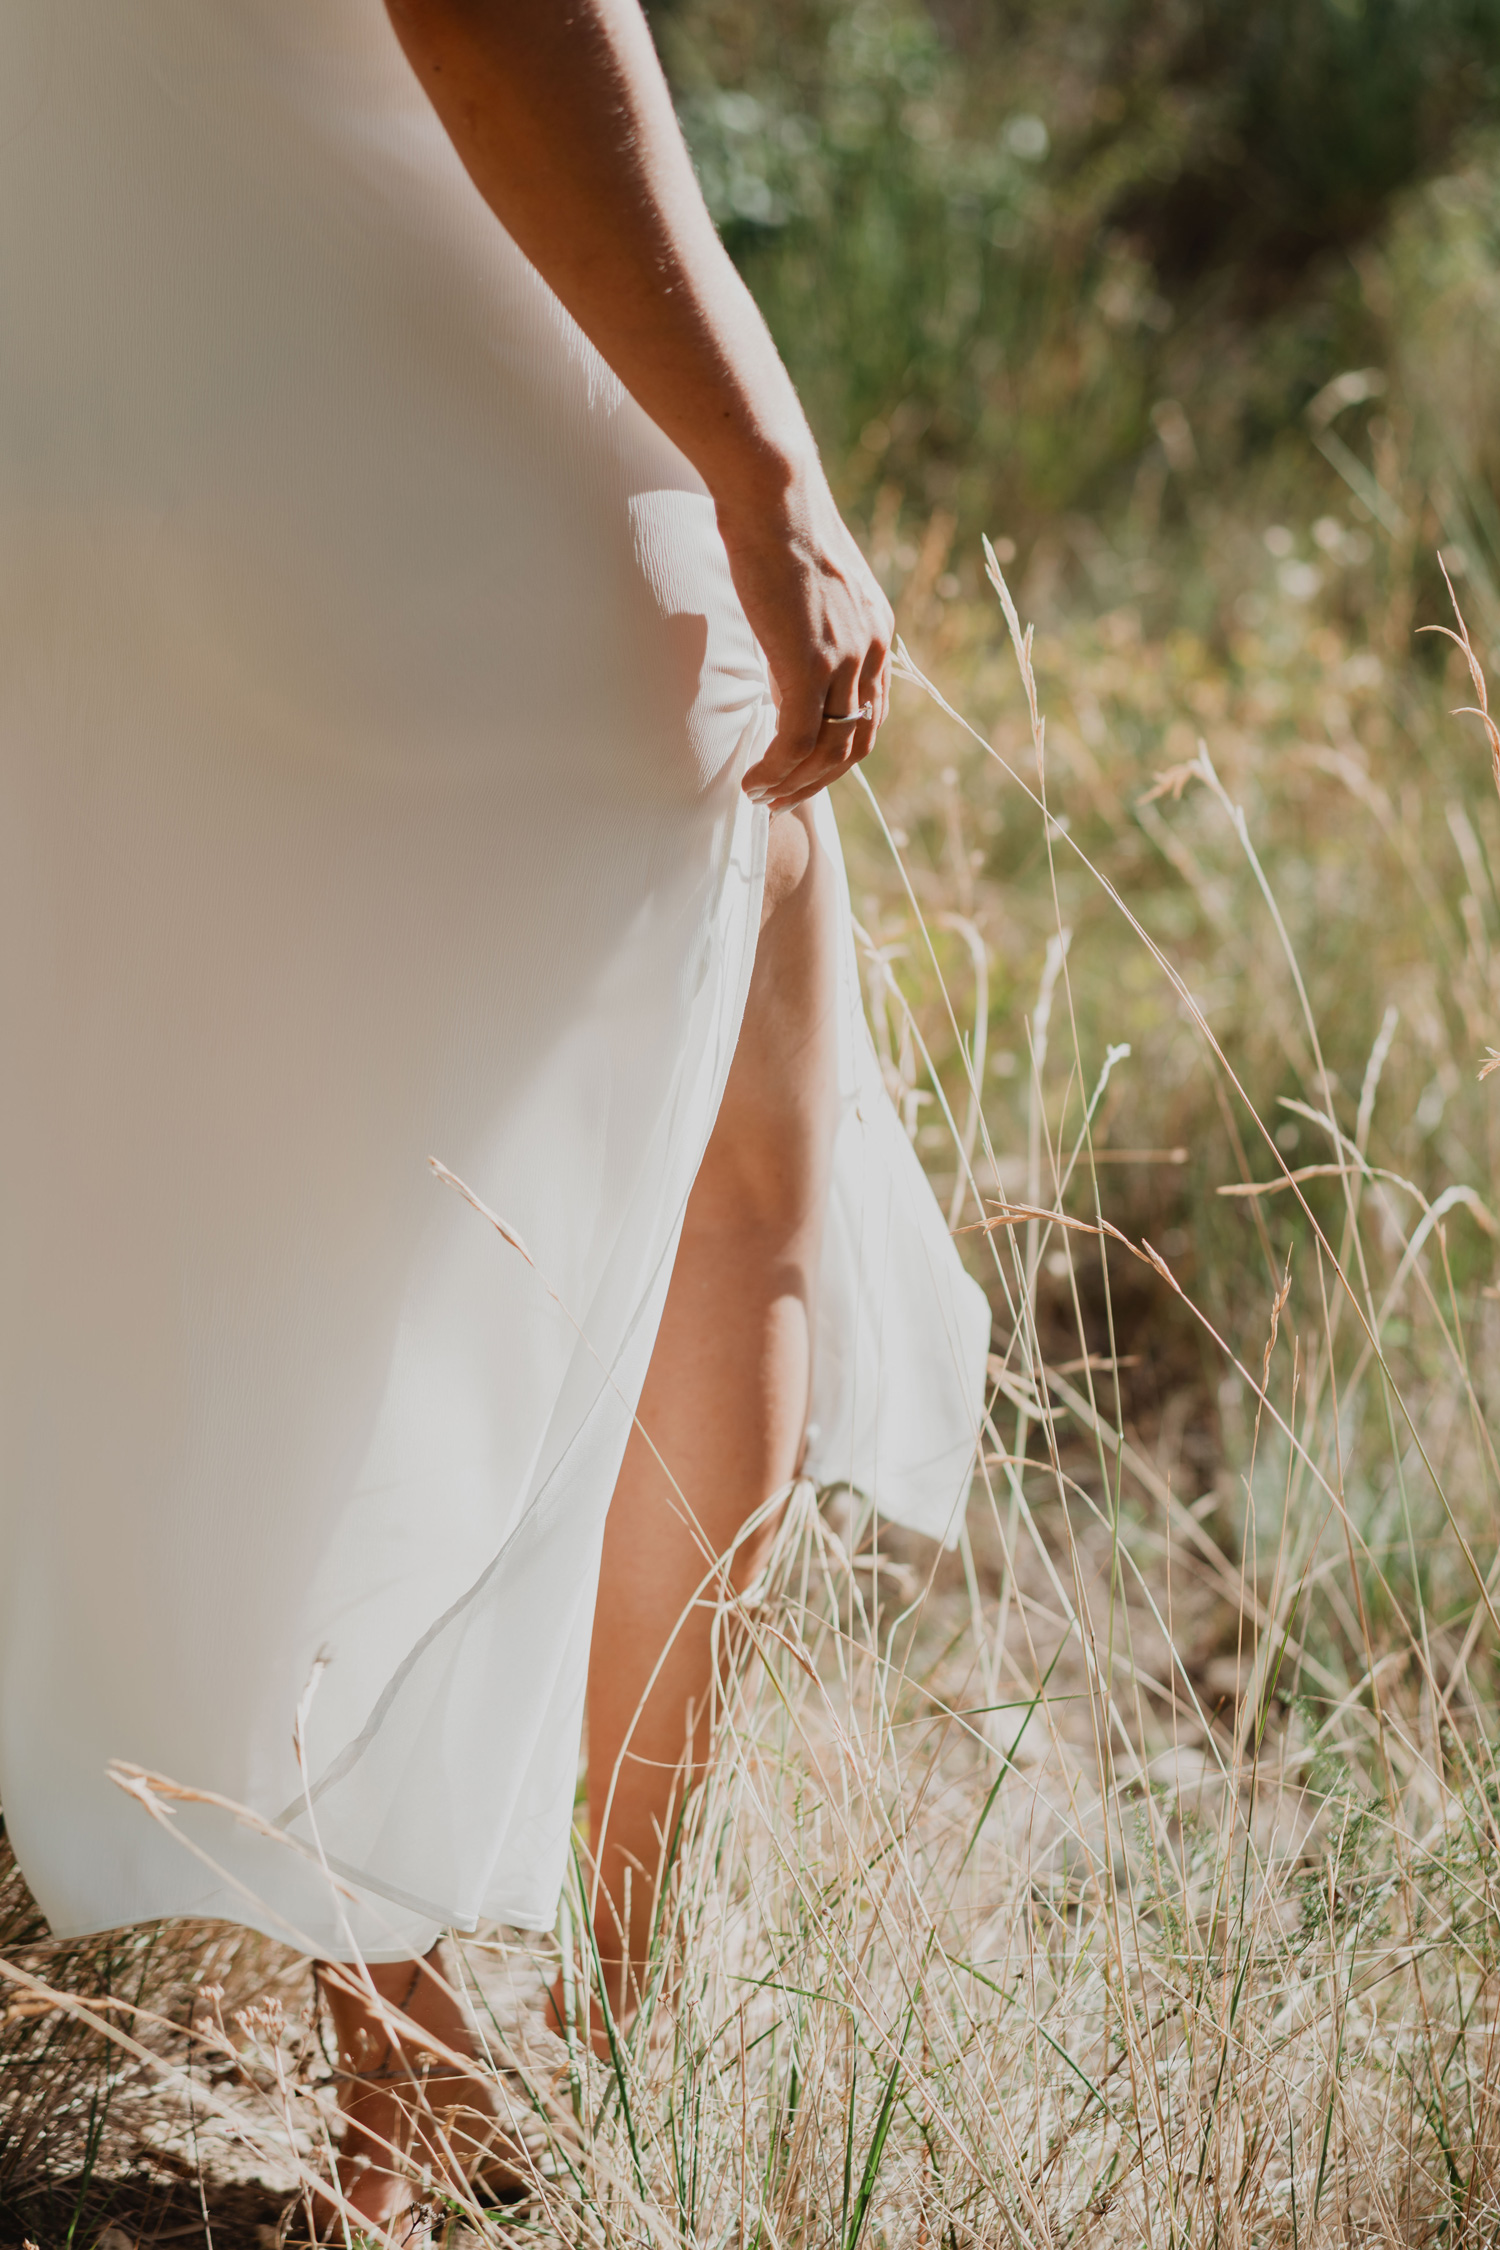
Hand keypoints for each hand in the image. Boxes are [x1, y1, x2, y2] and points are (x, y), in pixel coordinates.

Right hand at [720, 464, 892, 809]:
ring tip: (762, 797)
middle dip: (819, 779)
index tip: (803, 767)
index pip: (868, 712)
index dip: (838, 749)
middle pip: (856, 742)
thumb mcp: (806, 582)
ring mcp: (845, 661)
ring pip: (829, 751)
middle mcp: (871, 651)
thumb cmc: (777, 521)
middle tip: (783, 798)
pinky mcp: (811, 665)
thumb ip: (806, 622)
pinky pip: (798, 741)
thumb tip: (782, 646)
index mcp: (876, 633)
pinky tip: (752, 781)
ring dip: (795, 784)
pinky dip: (777, 771)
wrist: (775, 493)